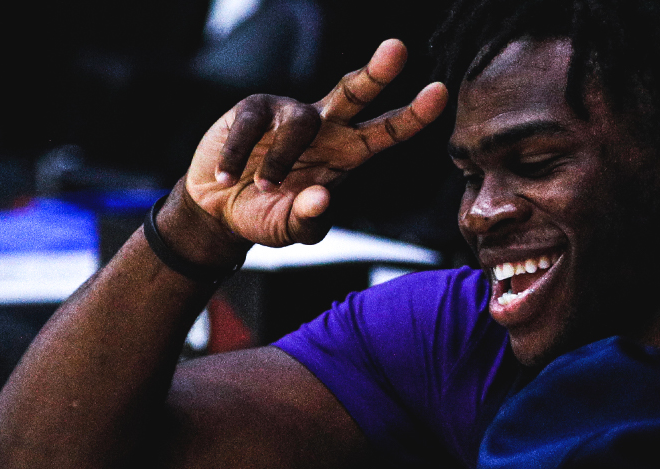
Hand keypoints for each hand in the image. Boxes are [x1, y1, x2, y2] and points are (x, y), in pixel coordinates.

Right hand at [165, 39, 446, 257]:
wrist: (219, 207)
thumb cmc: (265, 214)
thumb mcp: (291, 228)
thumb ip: (309, 220)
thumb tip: (322, 198)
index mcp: (346, 154)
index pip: (385, 133)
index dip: (412, 116)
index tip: (440, 92)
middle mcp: (323, 127)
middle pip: (354, 92)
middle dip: (377, 72)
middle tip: (398, 49)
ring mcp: (287, 113)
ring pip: (299, 124)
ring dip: (280, 162)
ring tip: (262, 188)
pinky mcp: (251, 109)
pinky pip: (250, 129)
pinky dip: (238, 159)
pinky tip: (226, 179)